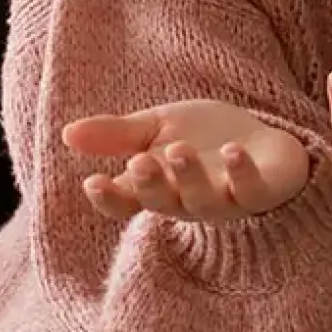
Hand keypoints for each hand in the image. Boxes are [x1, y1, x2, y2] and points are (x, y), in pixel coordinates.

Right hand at [63, 99, 309, 221]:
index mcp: (157, 189)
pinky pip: (251, 191)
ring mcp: (224, 201)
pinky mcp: (261, 192)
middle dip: (150, 184)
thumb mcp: (156, 128)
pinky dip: (243, 174)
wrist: (265, 142)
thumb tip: (66, 133)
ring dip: (190, 177)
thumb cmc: (206, 139)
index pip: (125, 202)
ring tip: (179, 149)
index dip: (109, 198)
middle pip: (162, 203)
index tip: (92, 181)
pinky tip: (235, 150)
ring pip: (202, 201)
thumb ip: (117, 133)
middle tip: (139, 161)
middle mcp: (187, 202)